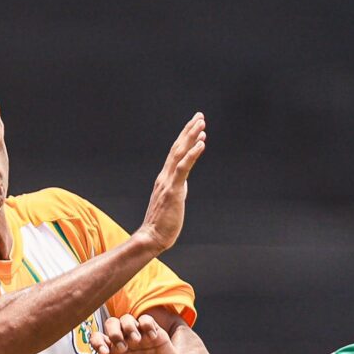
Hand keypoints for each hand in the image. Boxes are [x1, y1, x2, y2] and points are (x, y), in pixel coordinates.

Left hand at [95, 313, 189, 353]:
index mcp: (113, 353)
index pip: (98, 338)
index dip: (97, 341)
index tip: (104, 352)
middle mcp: (124, 342)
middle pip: (111, 323)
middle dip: (113, 331)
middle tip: (122, 348)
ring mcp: (139, 337)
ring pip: (127, 318)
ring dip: (128, 327)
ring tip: (137, 341)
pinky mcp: (155, 334)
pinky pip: (147, 319)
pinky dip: (147, 324)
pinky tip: (151, 338)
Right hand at [138, 113, 206, 251]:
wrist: (151, 237)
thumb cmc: (162, 224)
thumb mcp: (173, 202)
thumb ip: (177, 189)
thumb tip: (183, 184)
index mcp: (165, 179)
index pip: (176, 154)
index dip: (186, 138)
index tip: (196, 127)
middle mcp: (165, 176)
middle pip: (178, 147)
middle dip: (189, 130)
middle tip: (199, 116)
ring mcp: (168, 182)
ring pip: (180, 153)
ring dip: (191, 136)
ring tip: (202, 123)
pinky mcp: (173, 190)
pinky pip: (183, 167)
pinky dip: (192, 153)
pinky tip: (201, 142)